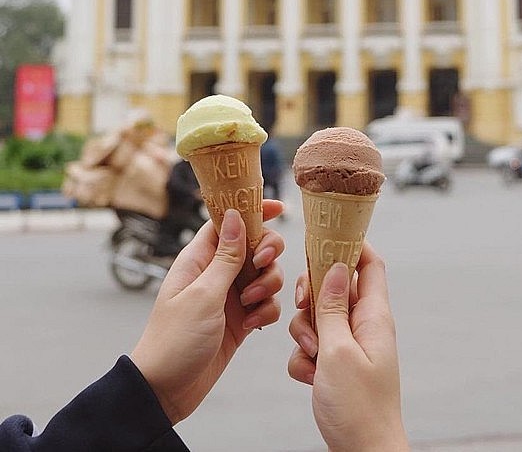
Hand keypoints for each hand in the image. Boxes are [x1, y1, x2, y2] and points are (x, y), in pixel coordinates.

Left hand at [131, 200, 284, 424]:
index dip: (252, 210)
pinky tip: (252, 326)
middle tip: (262, 265)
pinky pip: (267, 303)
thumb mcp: (203, 294)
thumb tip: (236, 217)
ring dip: (268, 286)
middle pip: (255, 246)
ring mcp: (230, 296)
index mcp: (200, 259)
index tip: (278, 207)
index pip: (227, 221)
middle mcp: (217, 273)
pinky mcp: (241, 318)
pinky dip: (266, 312)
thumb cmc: (175, 340)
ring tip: (249, 306)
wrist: (167, 389)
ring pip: (266, 275)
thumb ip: (226, 257)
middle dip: (268, 253)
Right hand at [288, 243, 408, 450]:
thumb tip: (335, 266)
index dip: (350, 245)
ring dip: (305, 334)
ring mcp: (348, 345)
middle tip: (306, 311)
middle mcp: (362, 326)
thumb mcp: (339, 351)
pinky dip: (304, 360)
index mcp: (373, 316)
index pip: (369, 264)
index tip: (323, 238)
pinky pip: (311, 346)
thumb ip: (332, 307)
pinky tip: (312, 378)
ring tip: (314, 359)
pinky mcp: (334, 364)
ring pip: (316, 318)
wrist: (361, 450)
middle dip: (312, 298)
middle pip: (333, 288)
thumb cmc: (358, 407)